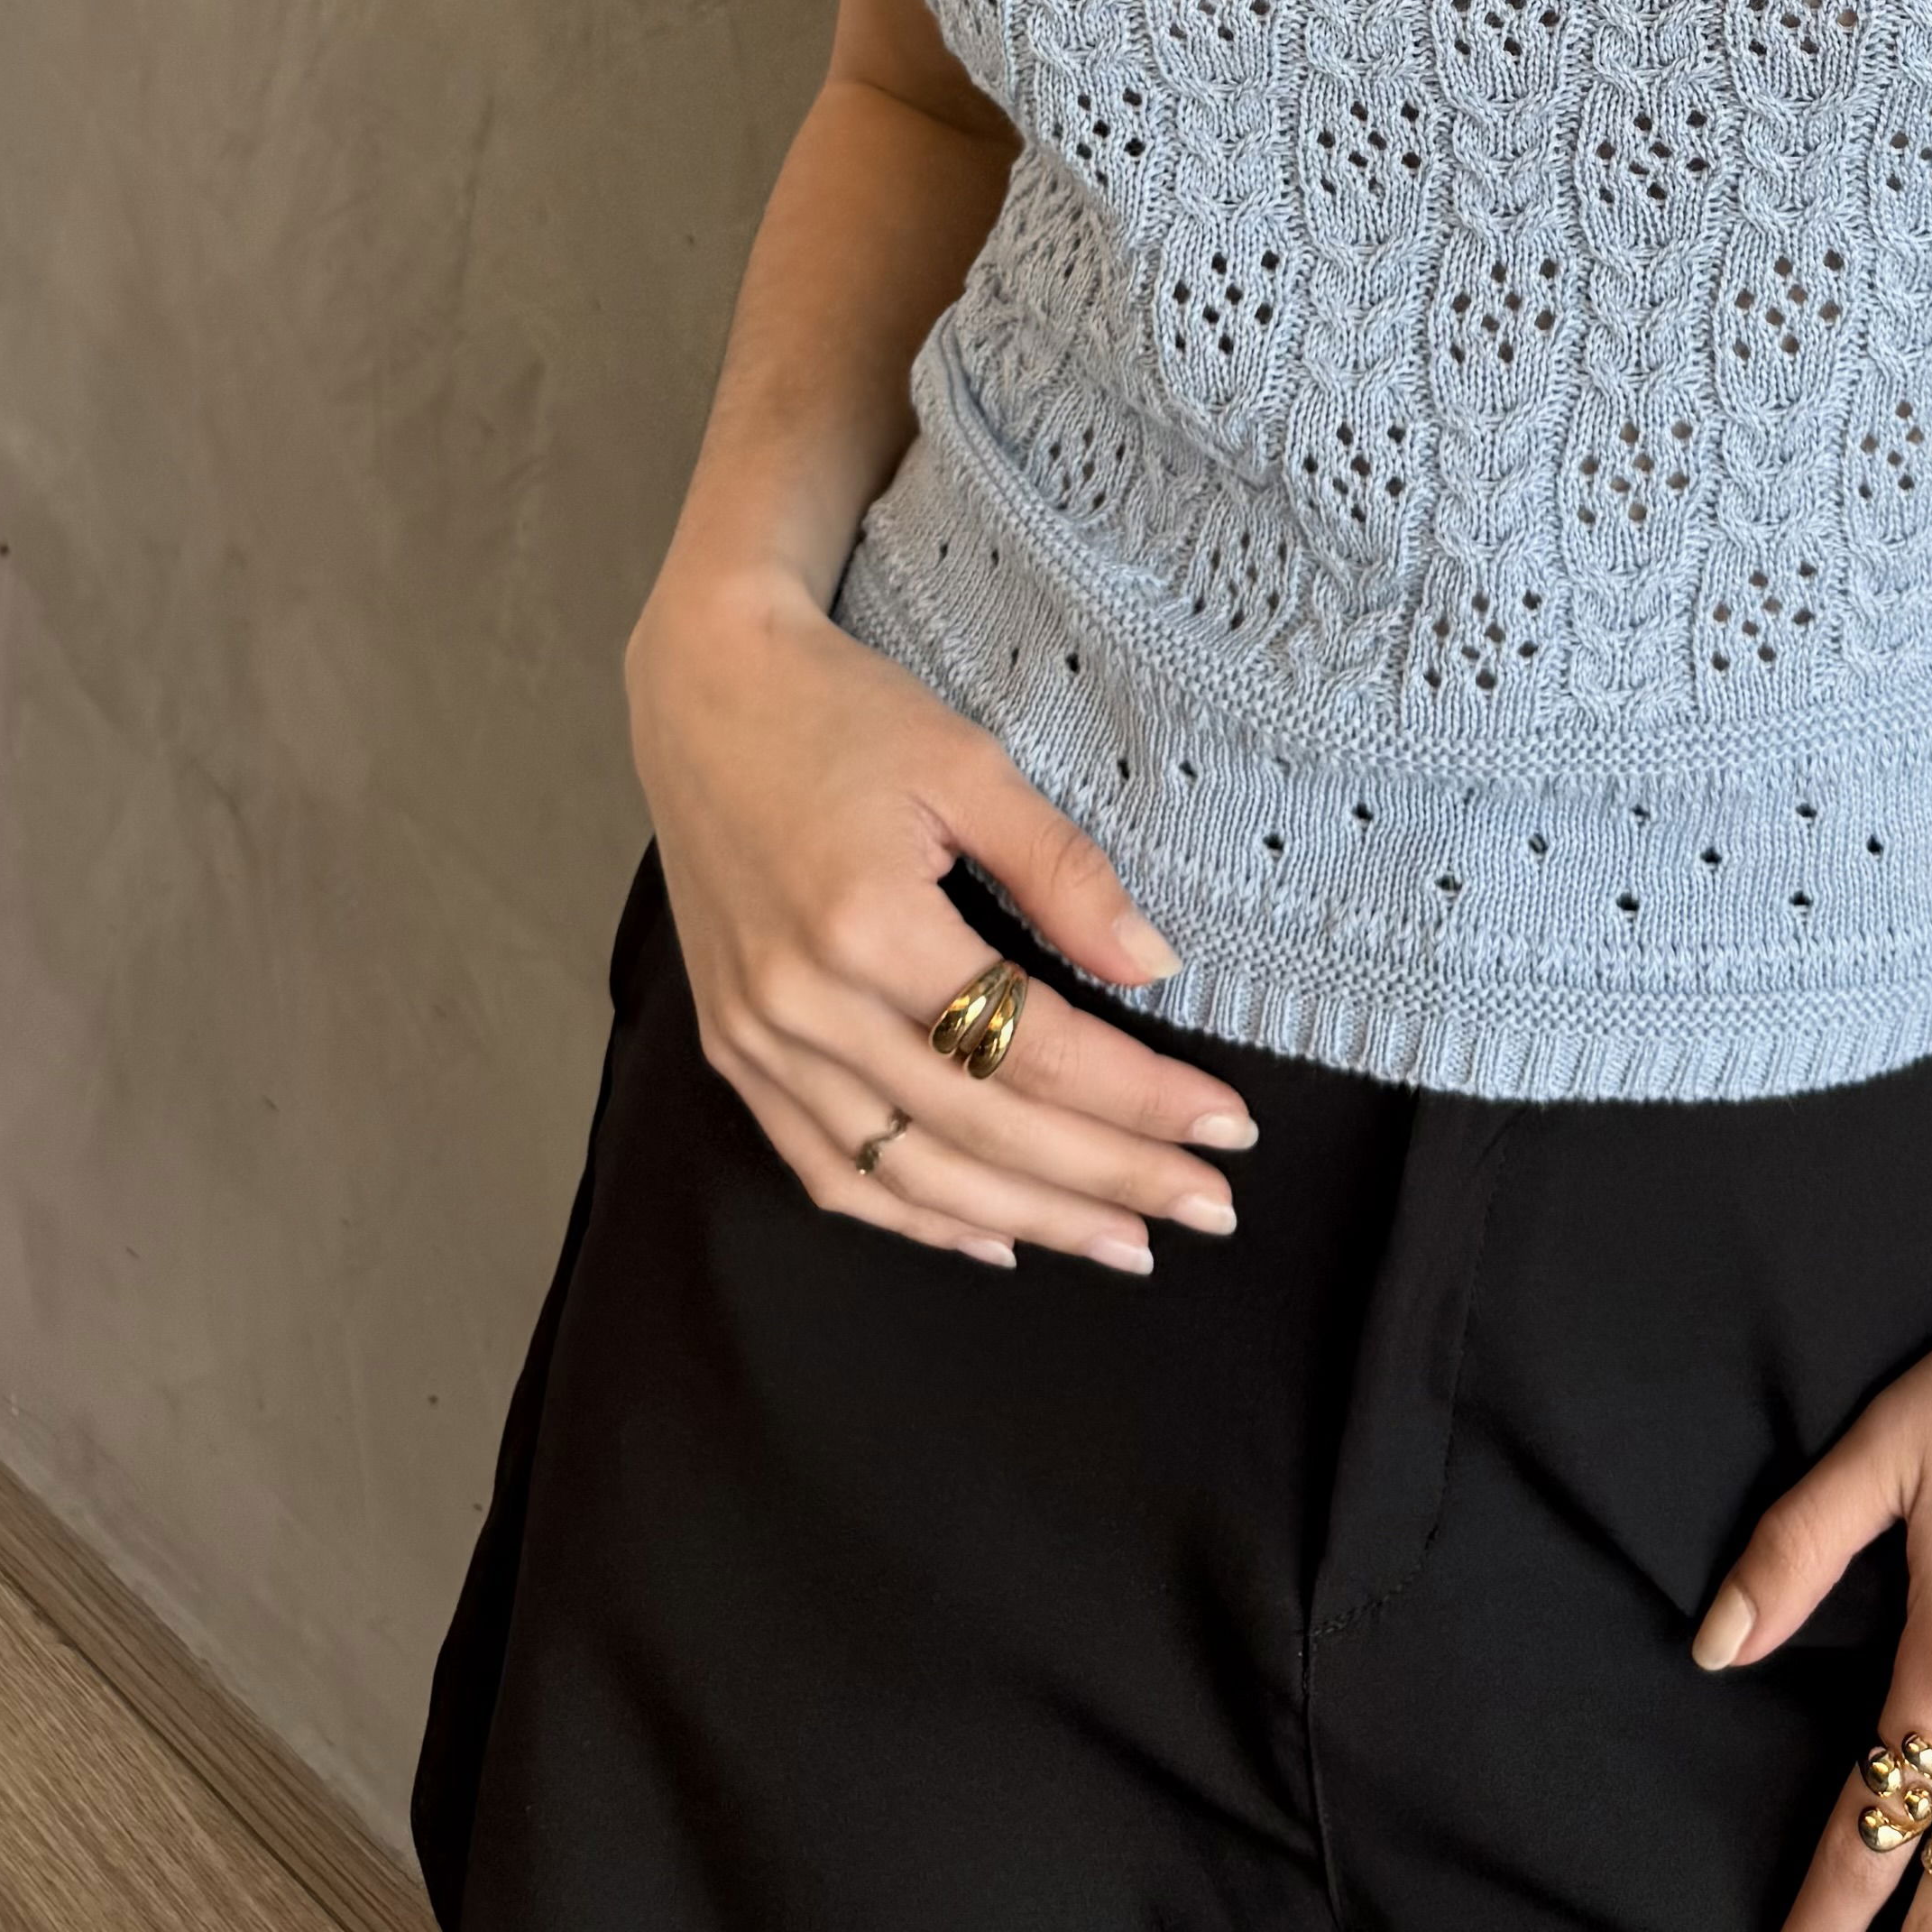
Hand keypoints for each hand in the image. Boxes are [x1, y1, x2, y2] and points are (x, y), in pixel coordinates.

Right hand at [621, 557, 1256, 1273]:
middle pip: (982, 1129)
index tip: (1226, 1127)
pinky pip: (829, 1166)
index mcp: (868, 926)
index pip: (1033, 1047)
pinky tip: (992, 1237)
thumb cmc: (842, 710)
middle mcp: (805, 1005)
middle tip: (1208, 1209)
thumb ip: (1061, 871)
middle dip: (1108, 1180)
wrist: (705, 690)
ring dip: (1026, 1219)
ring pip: (909, 1172)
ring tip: (1124, 1241)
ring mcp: (758, 1040)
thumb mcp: (968, 761)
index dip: (1139, 1099)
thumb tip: (1155, 966)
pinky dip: (914, 1215)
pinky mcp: (734, 1049)